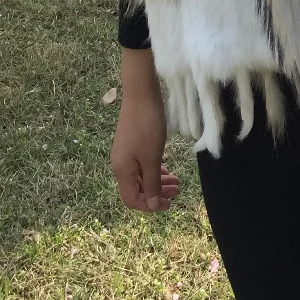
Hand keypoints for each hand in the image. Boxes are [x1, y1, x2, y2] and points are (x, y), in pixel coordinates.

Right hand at [111, 85, 180, 212]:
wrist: (141, 93)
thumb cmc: (147, 126)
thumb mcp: (152, 157)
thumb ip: (152, 183)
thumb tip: (152, 205)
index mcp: (122, 171)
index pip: (132, 199)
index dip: (150, 206)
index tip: (169, 203)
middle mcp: (121, 164)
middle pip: (137, 188)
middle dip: (157, 193)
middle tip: (178, 192)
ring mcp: (126, 153)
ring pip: (142, 176)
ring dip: (158, 181)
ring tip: (177, 182)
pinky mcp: (133, 143)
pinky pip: (143, 164)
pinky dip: (155, 169)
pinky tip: (167, 170)